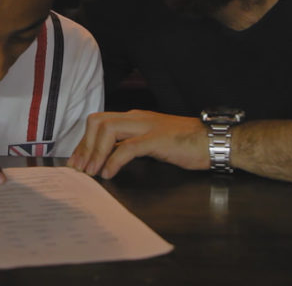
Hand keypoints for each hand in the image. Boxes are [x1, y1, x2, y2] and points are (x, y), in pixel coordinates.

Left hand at [67, 110, 208, 178]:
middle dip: (84, 146)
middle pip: (97, 122)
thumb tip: (110, 159)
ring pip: (108, 130)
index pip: (99, 122)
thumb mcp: (153, 142)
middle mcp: (137, 118)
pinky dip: (113, 160)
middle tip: (79, 169)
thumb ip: (133, 145)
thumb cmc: (186, 144)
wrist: (214, 140)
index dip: (84, 141)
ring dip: (95, 152)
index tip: (78, 160)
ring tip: (91, 172)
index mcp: (135, 118)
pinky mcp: (157, 140)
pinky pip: (127, 147)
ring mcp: (147, 127)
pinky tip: (109, 174)